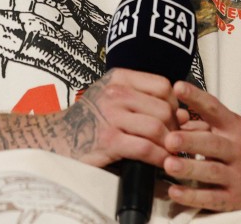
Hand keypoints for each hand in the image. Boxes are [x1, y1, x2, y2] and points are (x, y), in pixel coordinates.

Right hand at [59, 68, 179, 168]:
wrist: (56, 137)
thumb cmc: (89, 119)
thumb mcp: (114, 98)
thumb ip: (146, 102)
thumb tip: (184, 115)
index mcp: (119, 78)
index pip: (163, 85)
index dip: (174, 104)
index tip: (173, 118)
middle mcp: (115, 93)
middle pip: (163, 108)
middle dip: (174, 128)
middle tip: (172, 141)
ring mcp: (111, 116)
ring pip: (157, 128)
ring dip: (168, 145)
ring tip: (168, 153)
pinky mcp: (109, 140)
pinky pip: (146, 148)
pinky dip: (158, 158)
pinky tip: (160, 163)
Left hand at [162, 81, 240, 211]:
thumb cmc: (233, 151)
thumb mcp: (223, 132)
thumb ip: (198, 124)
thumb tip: (173, 116)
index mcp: (232, 127)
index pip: (214, 109)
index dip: (196, 98)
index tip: (178, 88)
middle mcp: (237, 150)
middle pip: (214, 144)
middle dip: (191, 141)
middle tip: (170, 139)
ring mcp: (236, 176)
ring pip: (213, 171)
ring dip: (190, 168)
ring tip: (169, 165)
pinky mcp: (232, 199)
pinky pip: (211, 198)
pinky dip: (192, 196)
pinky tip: (174, 192)